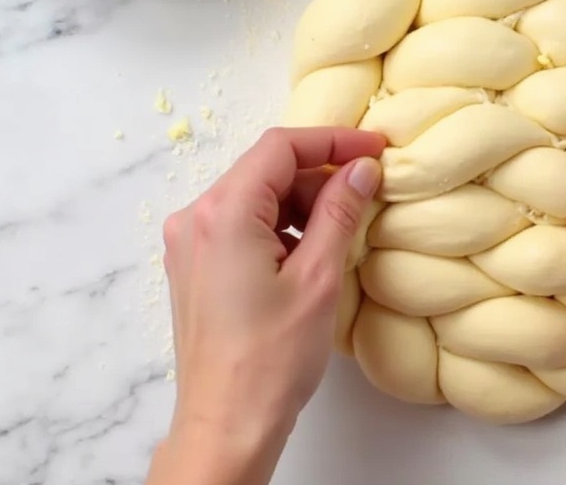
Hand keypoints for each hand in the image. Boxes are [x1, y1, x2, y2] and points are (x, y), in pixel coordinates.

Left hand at [147, 127, 384, 484]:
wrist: (227, 424)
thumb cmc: (271, 358)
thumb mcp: (318, 277)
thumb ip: (340, 211)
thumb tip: (362, 168)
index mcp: (221, 213)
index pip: (280, 148)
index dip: (332, 141)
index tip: (374, 148)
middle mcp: (196, 219)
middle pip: (266, 170)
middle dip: (319, 174)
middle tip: (368, 190)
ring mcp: (191, 244)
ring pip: (257, 197)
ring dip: (303, 203)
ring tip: (345, 228)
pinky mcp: (197, 267)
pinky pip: (244, 225)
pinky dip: (282, 227)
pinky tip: (314, 252)